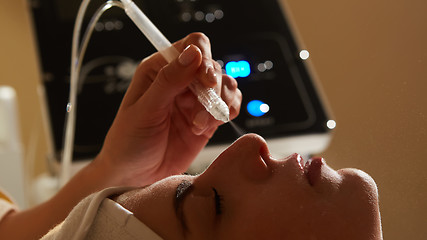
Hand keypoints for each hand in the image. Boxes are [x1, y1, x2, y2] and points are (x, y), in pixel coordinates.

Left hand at [96, 33, 241, 185]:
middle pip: (213, 67)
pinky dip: (227, 112)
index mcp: (159, 69)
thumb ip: (169, 80)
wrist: (134, 176)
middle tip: (201, 113)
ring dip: (220, 104)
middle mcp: (180, 80)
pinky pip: (229, 105)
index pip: (192, 46)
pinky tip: (211, 125)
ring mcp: (195, 100)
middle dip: (212, 90)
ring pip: (225, 85)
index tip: (206, 82)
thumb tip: (194, 52)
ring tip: (201, 124)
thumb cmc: (129, 141)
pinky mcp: (207, 118)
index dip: (204, 60)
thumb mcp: (145, 110)